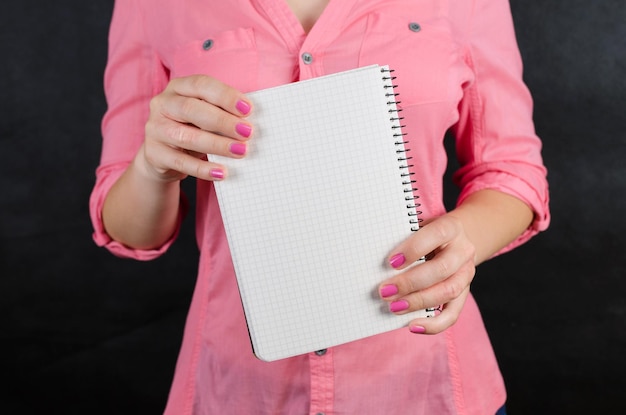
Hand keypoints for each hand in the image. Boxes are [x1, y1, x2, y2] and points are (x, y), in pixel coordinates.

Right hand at [141, 74, 252, 181]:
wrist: (164, 156)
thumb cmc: (192, 129)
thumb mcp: (204, 116)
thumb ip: (222, 113)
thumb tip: (249, 123)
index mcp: (178, 88)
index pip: (201, 85)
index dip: (225, 96)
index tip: (248, 109)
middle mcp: (162, 104)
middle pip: (192, 109)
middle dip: (223, 121)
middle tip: (247, 132)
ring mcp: (155, 129)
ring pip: (187, 137)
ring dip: (218, 145)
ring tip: (241, 151)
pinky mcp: (154, 154)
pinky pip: (181, 162)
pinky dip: (203, 169)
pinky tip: (222, 172)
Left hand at [378, 214, 476, 333]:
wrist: (457, 238)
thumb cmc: (428, 233)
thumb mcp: (419, 226)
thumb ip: (404, 239)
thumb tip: (377, 263)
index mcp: (451, 228)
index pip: (436, 234)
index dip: (413, 249)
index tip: (391, 262)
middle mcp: (463, 251)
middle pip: (441, 269)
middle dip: (410, 282)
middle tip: (385, 291)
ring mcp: (466, 274)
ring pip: (448, 292)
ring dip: (418, 302)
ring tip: (394, 307)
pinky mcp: (464, 294)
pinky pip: (452, 314)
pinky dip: (433, 324)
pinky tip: (412, 325)